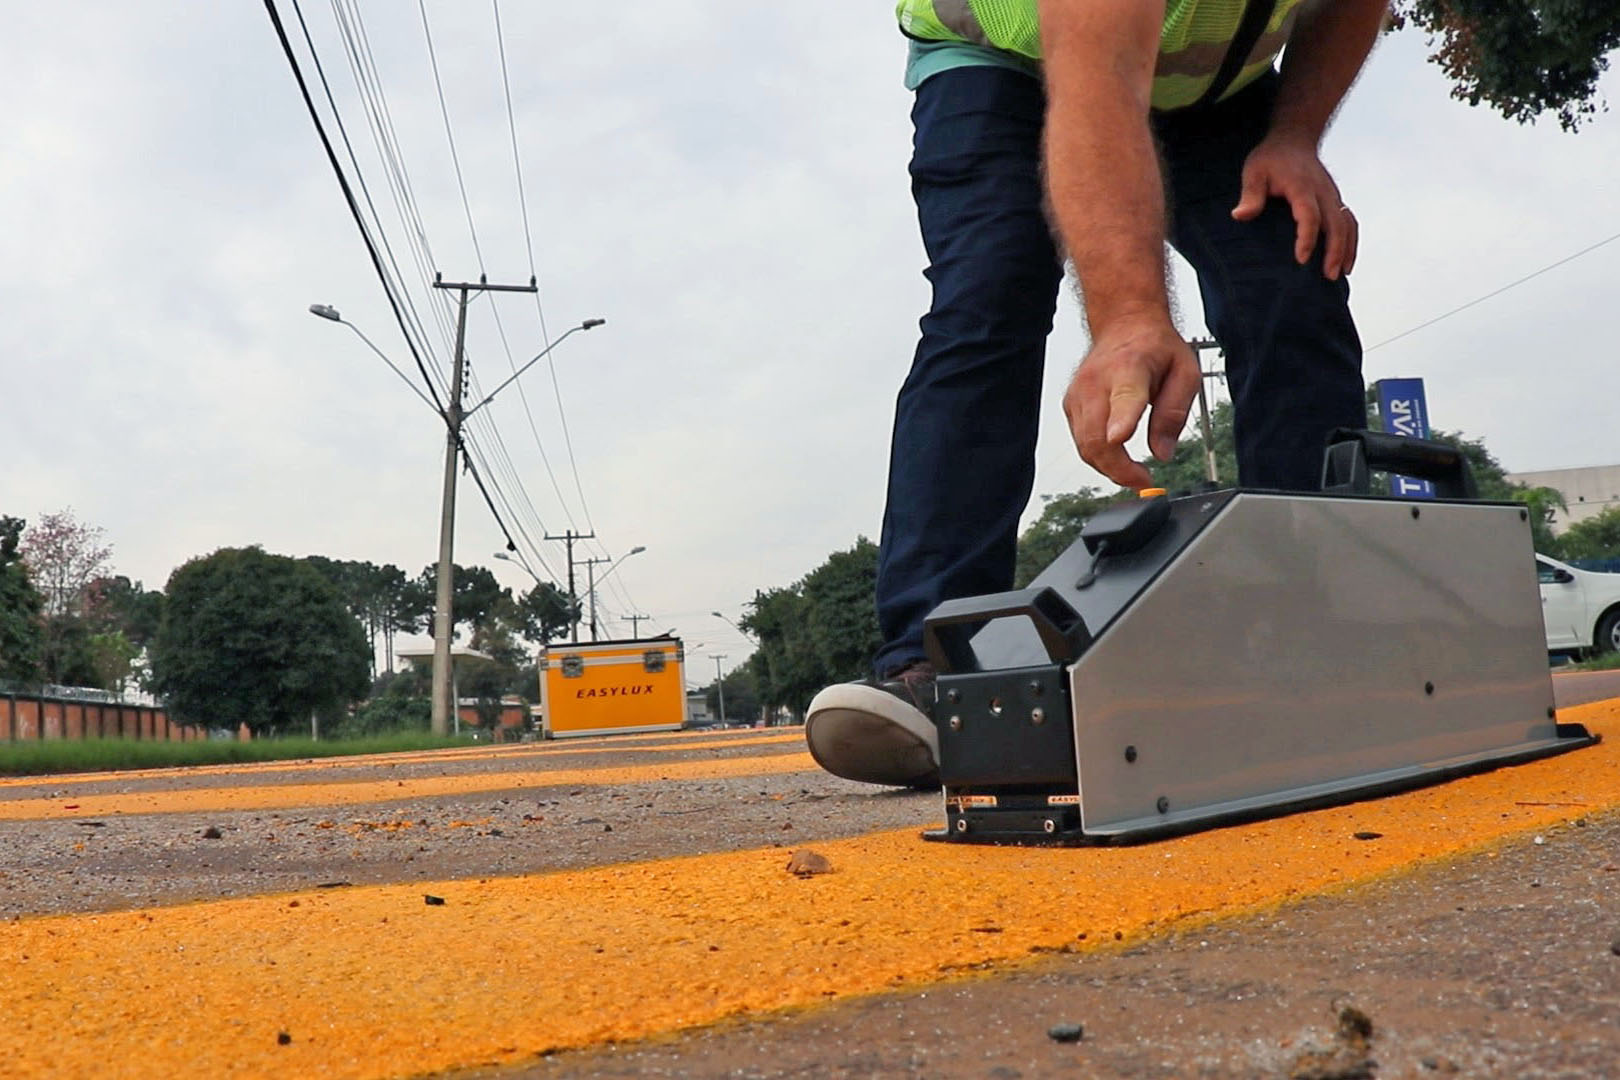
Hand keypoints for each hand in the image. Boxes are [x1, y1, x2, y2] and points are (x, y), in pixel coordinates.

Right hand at [1063, 315, 1199, 488]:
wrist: (1124, 324)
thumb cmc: (1156, 348)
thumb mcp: (1185, 373)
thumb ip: (1174, 414)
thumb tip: (1162, 453)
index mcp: (1131, 368)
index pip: (1124, 397)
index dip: (1121, 419)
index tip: (1120, 437)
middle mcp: (1097, 381)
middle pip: (1097, 436)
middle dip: (1119, 469)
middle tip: (1143, 480)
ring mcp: (1078, 394)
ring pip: (1086, 446)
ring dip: (1109, 468)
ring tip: (1134, 472)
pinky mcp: (1070, 405)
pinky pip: (1081, 442)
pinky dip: (1099, 456)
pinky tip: (1117, 456)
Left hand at [1232, 135, 1357, 279]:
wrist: (1294, 139)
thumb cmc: (1271, 158)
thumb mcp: (1254, 171)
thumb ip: (1251, 194)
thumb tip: (1240, 215)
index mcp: (1302, 186)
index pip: (1309, 215)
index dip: (1307, 237)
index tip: (1301, 259)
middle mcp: (1323, 192)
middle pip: (1336, 223)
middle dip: (1334, 251)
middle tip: (1327, 276)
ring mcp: (1332, 196)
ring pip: (1347, 224)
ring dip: (1346, 250)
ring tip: (1339, 275)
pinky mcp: (1335, 201)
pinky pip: (1349, 222)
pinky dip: (1350, 242)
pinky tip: (1345, 262)